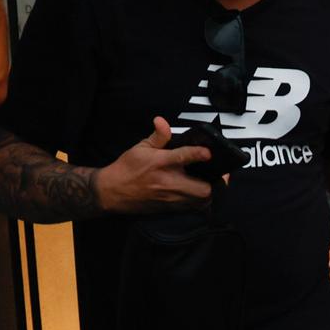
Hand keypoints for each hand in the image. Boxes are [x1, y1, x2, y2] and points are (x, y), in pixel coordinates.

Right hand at [95, 117, 213, 213]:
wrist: (111, 192)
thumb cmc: (127, 169)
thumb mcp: (141, 148)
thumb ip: (158, 136)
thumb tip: (162, 121)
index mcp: (161, 163)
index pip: (185, 157)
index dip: (200, 153)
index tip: (209, 152)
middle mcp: (168, 182)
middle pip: (202, 188)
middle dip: (215, 182)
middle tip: (218, 174)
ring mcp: (170, 198)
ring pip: (201, 201)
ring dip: (210, 192)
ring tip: (211, 183)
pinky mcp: (170, 208)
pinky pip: (193, 208)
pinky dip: (201, 201)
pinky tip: (200, 193)